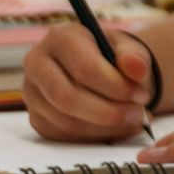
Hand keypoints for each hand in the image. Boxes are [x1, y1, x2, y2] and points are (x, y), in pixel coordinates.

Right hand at [22, 22, 159, 140]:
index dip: (116, 87)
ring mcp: (32, 92)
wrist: (101, 70)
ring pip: (66, 121)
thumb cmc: (113, 57)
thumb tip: (137, 69)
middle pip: (68, 98)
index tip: (141, 96)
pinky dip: (95, 136)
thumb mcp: (129, 49)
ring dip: (105, 127)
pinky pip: (64, 135)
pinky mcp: (37, 117)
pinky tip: (117, 128)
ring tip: (133, 121)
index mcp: (60, 37)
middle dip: (109, 112)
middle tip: (138, 115)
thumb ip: (134, 57)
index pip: (84, 68)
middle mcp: (37, 63)